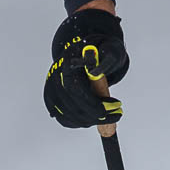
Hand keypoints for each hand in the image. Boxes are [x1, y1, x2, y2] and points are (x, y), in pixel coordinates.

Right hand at [43, 7, 128, 128]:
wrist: (84, 52)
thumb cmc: (99, 50)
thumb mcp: (107, 47)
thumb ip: (105, 57)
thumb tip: (95, 71)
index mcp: (67, 63)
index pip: (74, 89)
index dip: (91, 102)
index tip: (109, 109)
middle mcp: (55, 78)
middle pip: (71, 106)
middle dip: (95, 115)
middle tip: (117, 114)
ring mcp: (52, 91)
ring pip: (68, 116)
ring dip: (90, 120)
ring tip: (110, 116)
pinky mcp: (53, 101)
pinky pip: (65, 119)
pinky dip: (80, 122)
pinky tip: (95, 119)